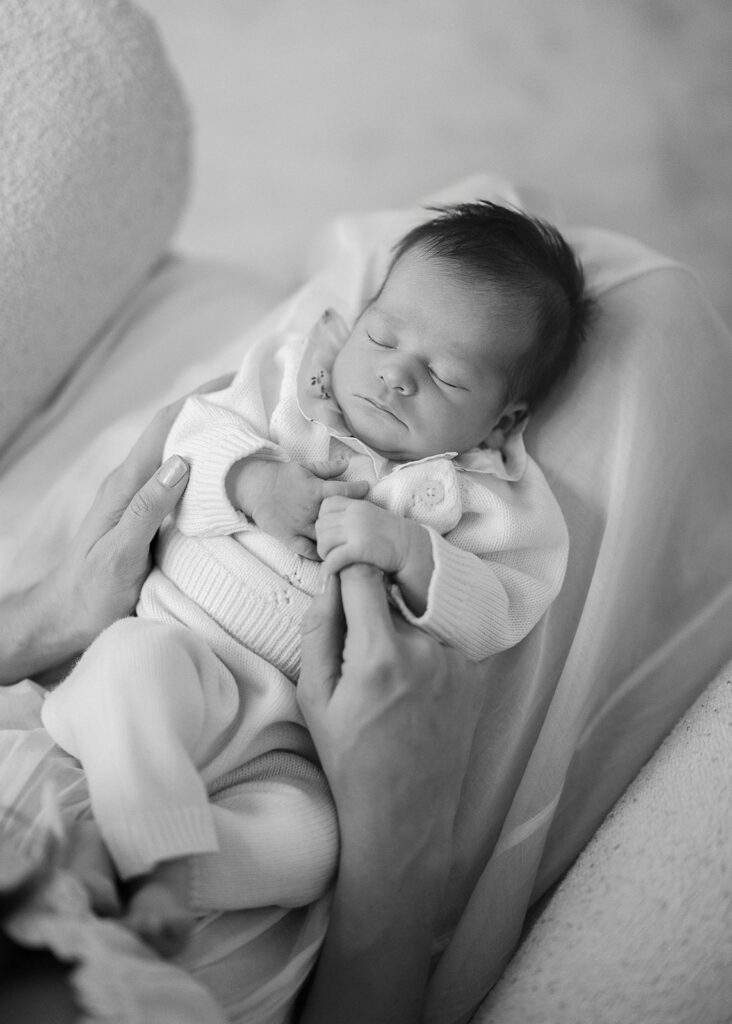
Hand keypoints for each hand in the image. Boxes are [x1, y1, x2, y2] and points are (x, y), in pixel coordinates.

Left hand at [51, 376, 233, 654]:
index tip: (236, 381)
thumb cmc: (92, 593)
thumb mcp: (119, 554)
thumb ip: (146, 509)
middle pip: (177, 431)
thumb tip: (182, 462)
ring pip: (184, 453)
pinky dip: (213, 466)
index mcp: (127, 484)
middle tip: (260, 402)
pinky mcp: (152, 514)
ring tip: (258, 430)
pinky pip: (187, 479)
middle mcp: (135, 482)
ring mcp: (143, 497)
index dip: (199, 398)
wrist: (67, 619)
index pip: (165, 425)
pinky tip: (237, 475)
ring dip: (216, 436)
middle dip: (215, 409)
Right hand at [229, 458, 367, 558]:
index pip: (345, 491)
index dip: (359, 490)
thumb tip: (347, 463)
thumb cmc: (280, 476)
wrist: (253, 487)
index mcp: (316, 490)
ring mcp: (299, 525)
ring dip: (338, 539)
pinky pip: (307, 550)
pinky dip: (319, 554)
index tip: (367, 489)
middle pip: (339, 518)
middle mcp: (310, 510)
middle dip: (352, 518)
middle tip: (362, 518)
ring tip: (350, 540)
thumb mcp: (304, 467)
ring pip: (326, 537)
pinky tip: (330, 554)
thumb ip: (327, 468)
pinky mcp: (288, 537)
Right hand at [298, 564, 483, 854]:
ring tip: (389, 679)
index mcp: (380, 653)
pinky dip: (426, 652)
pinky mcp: (476, 675)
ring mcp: (458, 661)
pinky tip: (415, 690)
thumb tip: (330, 581)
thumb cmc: (351, 758)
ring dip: (402, 632)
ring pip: (419, 619)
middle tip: (358, 649)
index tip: (339, 578)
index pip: (365, 573)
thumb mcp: (315, 698)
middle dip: (372, 610)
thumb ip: (319, 630)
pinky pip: (442, 641)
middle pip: (393, 596)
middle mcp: (426, 649)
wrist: (406, 814)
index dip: (348, 571)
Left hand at [315, 497, 433, 613]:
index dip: (324, 520)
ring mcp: (356, 531)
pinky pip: (333, 558)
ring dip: (325, 554)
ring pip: (323, 542)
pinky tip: (333, 572)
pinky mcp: (359, 549)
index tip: (332, 532)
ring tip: (334, 561)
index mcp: (356, 505)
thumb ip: (350, 514)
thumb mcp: (369, 515)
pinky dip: (329, 568)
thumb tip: (328, 522)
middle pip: (321, 525)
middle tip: (332, 550)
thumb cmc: (389, 534)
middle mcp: (354, 515)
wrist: (411, 547)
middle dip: (322, 540)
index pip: (326, 506)